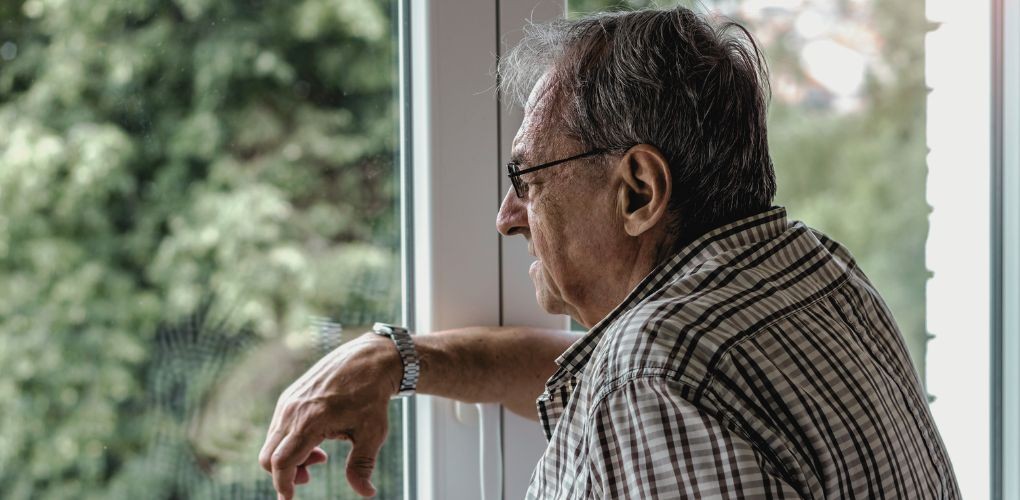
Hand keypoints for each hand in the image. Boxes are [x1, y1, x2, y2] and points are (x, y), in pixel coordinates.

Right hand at [259, 333, 401, 498]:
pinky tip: (316, 439)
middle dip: (285, 474)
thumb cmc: (372, 397)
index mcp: (310, 421)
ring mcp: (288, 401)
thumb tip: (366, 493)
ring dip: (290, 458)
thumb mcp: (372, 434)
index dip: (283, 484)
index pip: (282, 462)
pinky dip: (290, 442)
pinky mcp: (290, 396)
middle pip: (269, 457)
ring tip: (321, 456)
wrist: (370, 360)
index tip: (289, 498)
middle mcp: (292, 410)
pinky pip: (278, 428)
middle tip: (310, 476)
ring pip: (272, 443)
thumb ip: (361, 466)